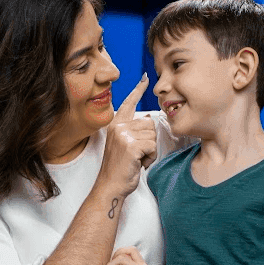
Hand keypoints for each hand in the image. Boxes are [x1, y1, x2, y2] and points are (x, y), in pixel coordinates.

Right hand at [96, 74, 156, 198]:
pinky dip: (150, 157)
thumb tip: (147, 118)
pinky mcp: (130, 145)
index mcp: (116, 125)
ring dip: (150, 150)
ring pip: (153, 135)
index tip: (145, 79)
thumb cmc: (120, 168)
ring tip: (137, 159)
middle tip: (137, 154)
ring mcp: (123, 135)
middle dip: (149, 141)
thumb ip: (133, 131)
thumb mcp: (124, 145)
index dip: (138, 90)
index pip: (129, 103)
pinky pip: (152, 146)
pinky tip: (139, 163)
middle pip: (149, 123)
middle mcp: (118, 127)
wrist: (110, 186)